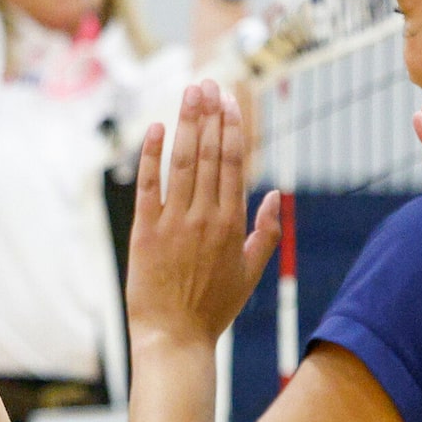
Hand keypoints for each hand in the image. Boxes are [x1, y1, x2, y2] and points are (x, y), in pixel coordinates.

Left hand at [125, 80, 279, 348]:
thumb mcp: (250, 272)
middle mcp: (205, 217)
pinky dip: (151, 155)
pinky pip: (149, 186)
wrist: (174, 338)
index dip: (232, 127)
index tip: (229, 99)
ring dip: (187, 124)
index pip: (234, 163)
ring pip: (183, 162)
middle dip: (210, 114)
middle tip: (207, 82)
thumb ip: (267, 231)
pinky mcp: (145, 232)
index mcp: (232, 223)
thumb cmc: (213, 308)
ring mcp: (174, 223)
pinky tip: (154, 128)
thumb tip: (276, 193)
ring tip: (188, 92)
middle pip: (210, 154)